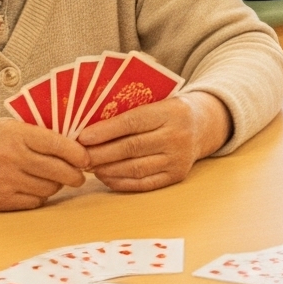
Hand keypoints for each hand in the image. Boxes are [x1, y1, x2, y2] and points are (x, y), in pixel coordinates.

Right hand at [0, 116, 86, 209]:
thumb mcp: (12, 127)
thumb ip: (40, 132)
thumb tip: (78, 142)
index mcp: (17, 135)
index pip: (58, 145)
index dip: (78, 154)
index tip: (86, 159)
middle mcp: (11, 157)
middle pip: (57, 170)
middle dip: (75, 175)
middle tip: (79, 176)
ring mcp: (4, 180)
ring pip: (48, 188)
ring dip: (56, 186)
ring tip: (54, 180)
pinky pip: (34, 202)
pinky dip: (39, 197)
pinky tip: (35, 189)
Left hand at [81, 91, 227, 192]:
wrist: (205, 125)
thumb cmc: (170, 111)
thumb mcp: (159, 101)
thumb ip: (130, 110)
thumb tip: (89, 128)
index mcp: (173, 111)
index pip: (134, 121)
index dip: (105, 131)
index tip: (81, 137)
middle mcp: (178, 136)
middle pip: (131, 147)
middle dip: (99, 153)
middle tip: (78, 156)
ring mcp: (179, 158)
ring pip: (134, 168)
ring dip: (106, 169)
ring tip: (89, 166)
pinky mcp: (177, 176)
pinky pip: (143, 183)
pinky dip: (120, 181)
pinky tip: (105, 176)